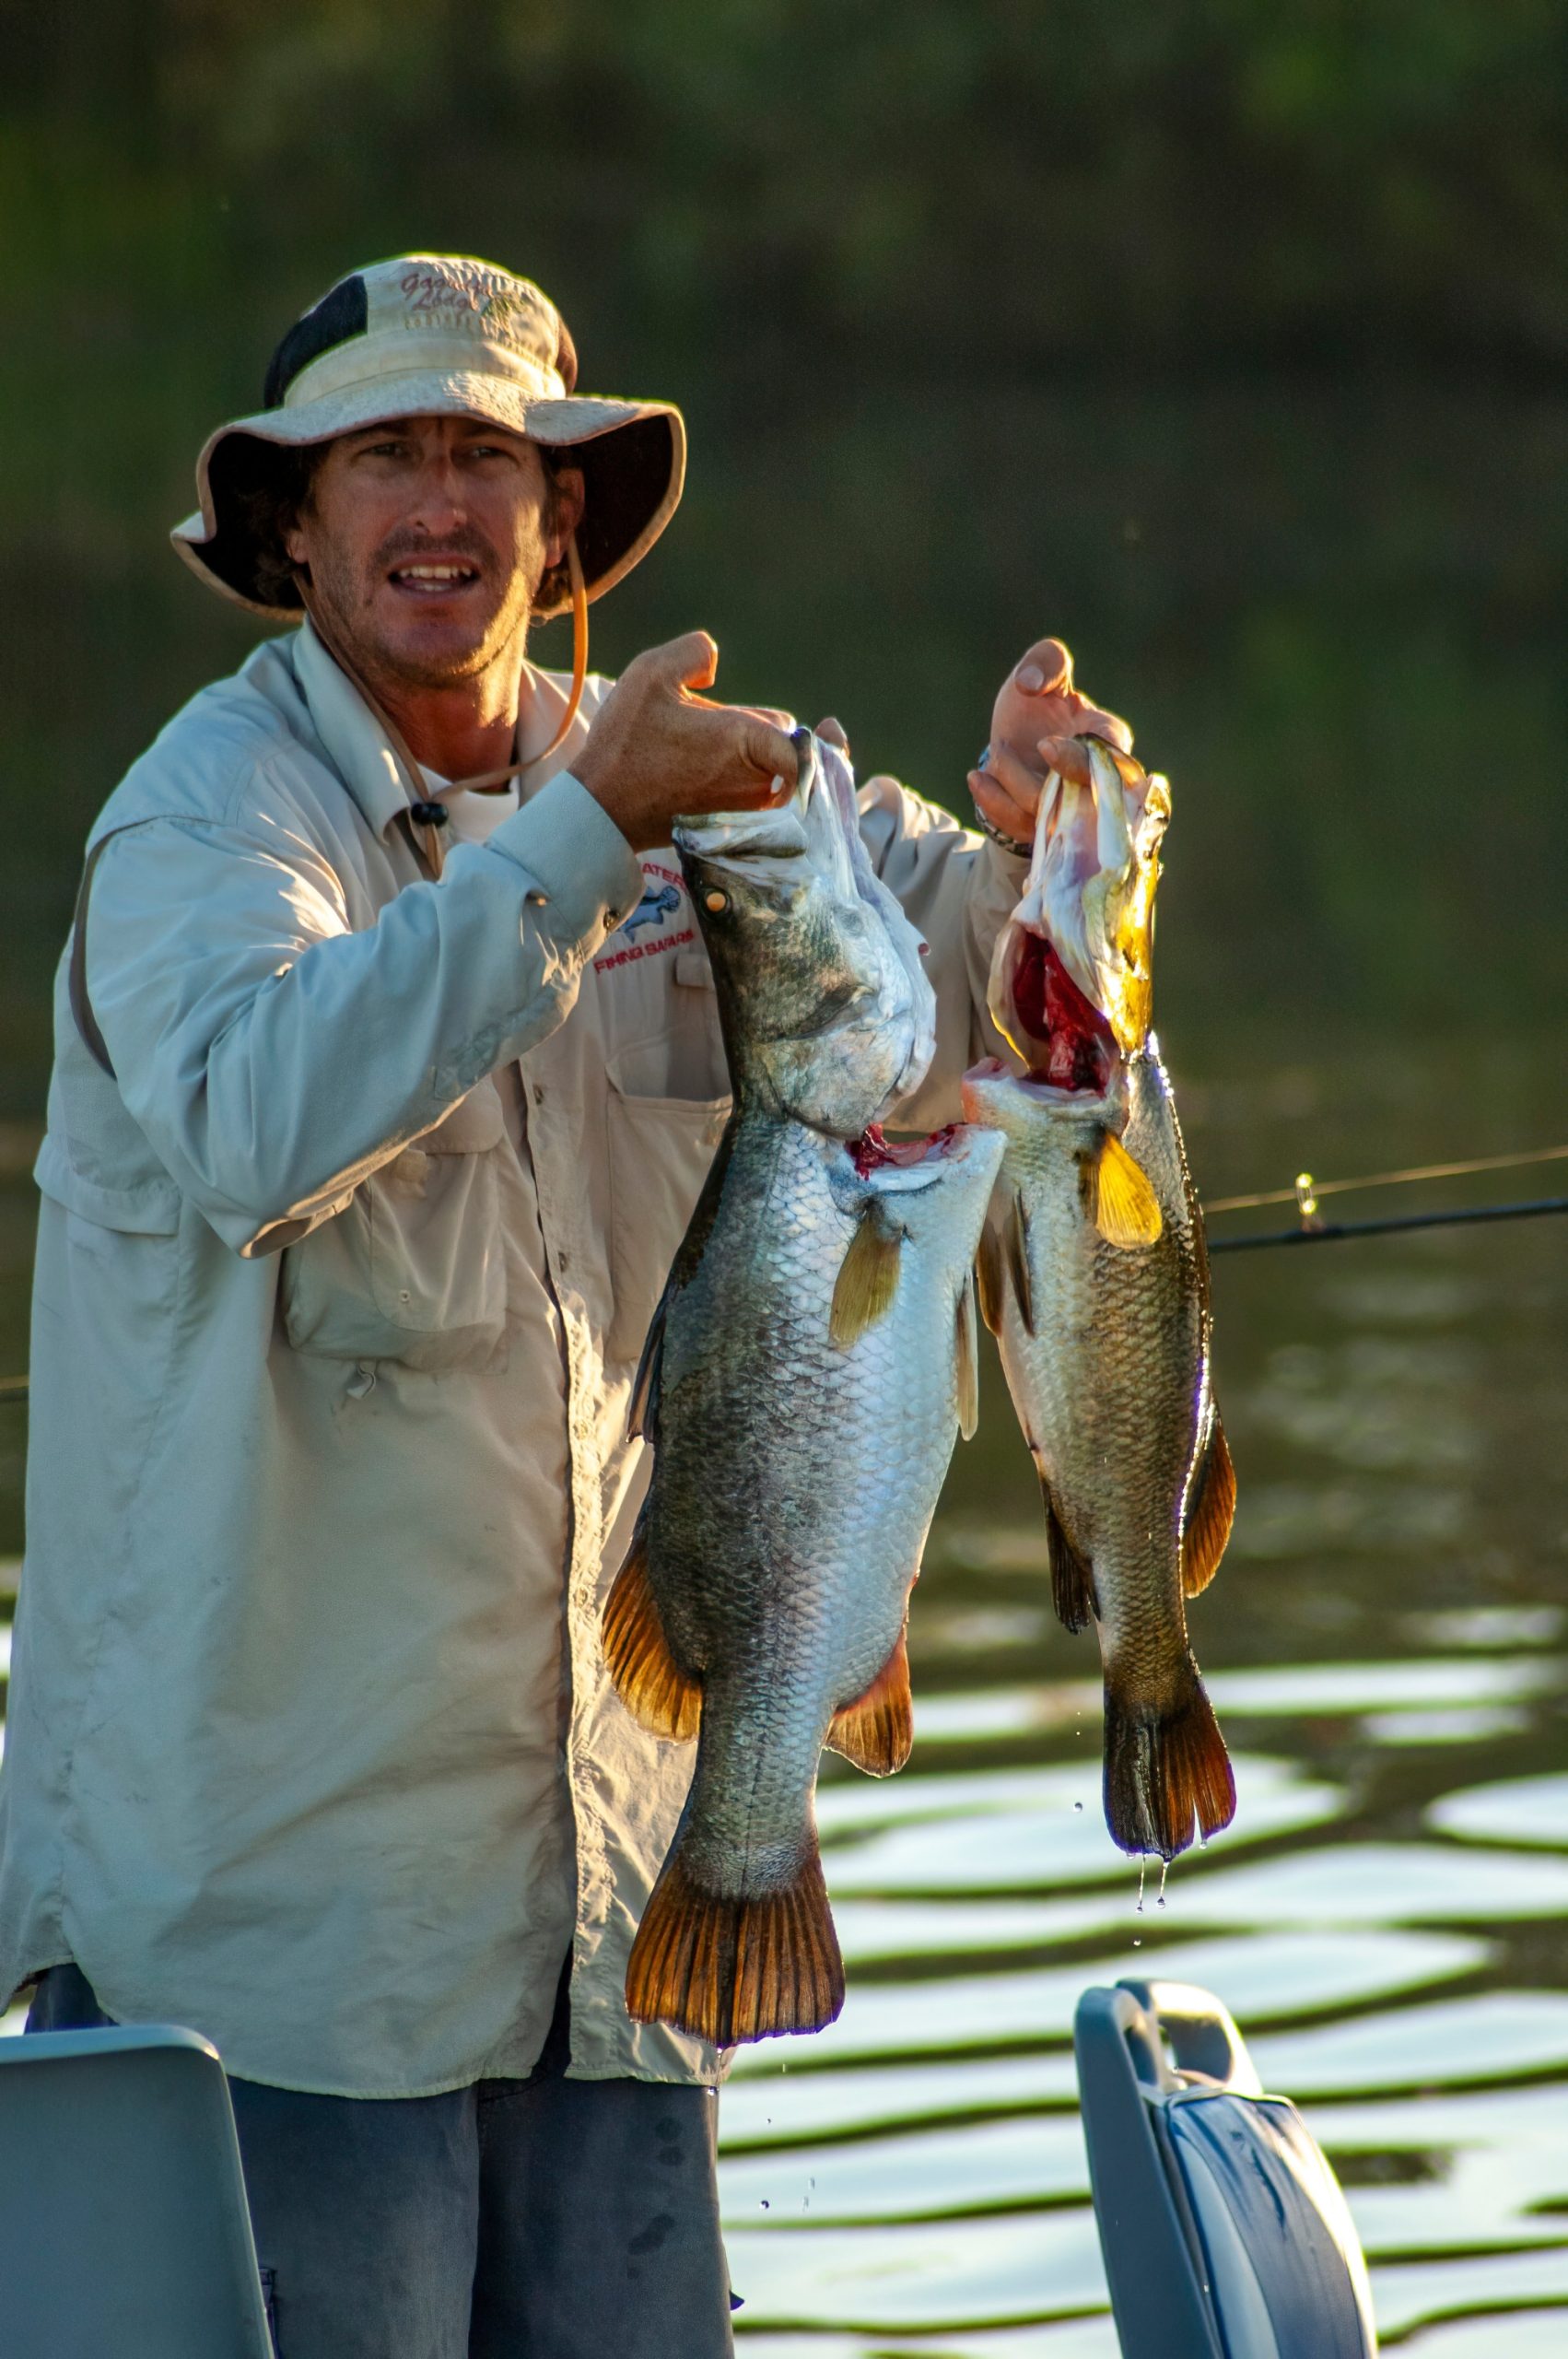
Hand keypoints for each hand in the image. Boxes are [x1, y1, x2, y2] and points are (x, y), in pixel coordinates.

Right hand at [574, 632, 799, 851]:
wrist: (604, 807)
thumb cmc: (626, 742)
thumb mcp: (650, 672)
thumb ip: (695, 651)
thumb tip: (716, 666)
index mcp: (744, 739)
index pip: (804, 740)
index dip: (820, 737)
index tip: (830, 729)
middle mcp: (755, 780)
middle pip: (789, 751)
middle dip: (772, 736)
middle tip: (735, 733)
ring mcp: (747, 811)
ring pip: (780, 779)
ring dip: (772, 765)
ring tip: (738, 755)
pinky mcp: (736, 831)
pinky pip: (770, 807)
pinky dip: (771, 793)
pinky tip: (745, 782)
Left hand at [968, 637, 1133, 848]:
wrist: (1016, 732)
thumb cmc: (1040, 698)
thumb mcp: (1043, 667)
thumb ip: (1046, 660)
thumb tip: (1030, 683)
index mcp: (1109, 741)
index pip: (1110, 766)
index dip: (1078, 761)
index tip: (1044, 744)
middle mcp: (1096, 782)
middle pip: (1080, 805)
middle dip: (1039, 785)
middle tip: (1003, 751)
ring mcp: (1068, 809)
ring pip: (1044, 817)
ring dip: (1010, 786)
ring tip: (995, 751)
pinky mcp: (1040, 825)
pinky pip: (1020, 828)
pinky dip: (995, 806)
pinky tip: (977, 778)